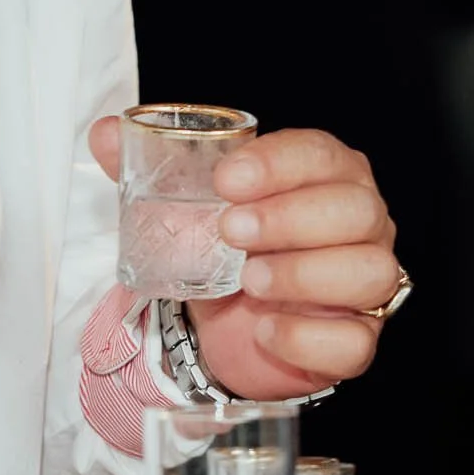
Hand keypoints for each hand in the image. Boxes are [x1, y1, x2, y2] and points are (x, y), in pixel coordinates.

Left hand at [90, 120, 399, 401]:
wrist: (231, 323)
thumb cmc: (228, 247)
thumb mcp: (189, 201)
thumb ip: (148, 164)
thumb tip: (105, 133)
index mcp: (327, 173)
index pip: (321, 153)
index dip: (278, 163)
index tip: (225, 179)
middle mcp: (360, 222)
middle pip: (356, 208)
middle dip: (290, 216)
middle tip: (230, 230)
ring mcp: (365, 282)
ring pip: (369, 270)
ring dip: (304, 273)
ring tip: (249, 279)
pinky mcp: (356, 340)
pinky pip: (355, 341)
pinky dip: (307, 336)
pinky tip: (266, 328)